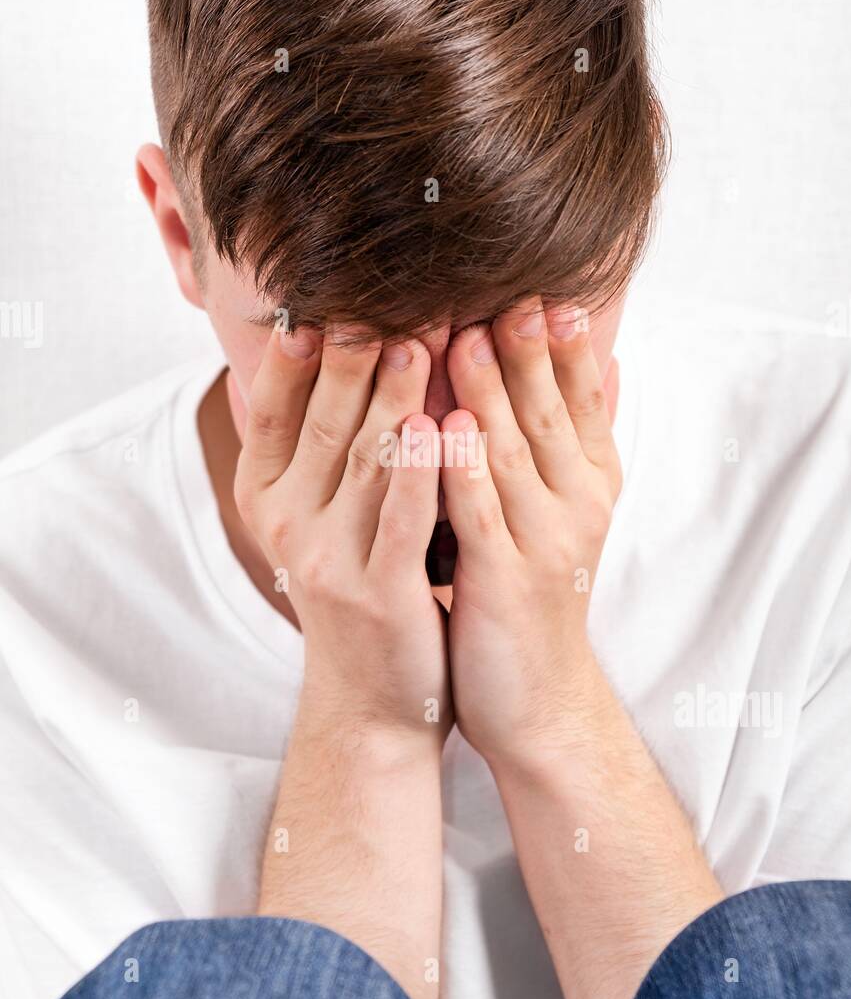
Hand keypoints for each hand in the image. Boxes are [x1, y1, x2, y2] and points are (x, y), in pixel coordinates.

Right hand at [234, 323, 451, 747]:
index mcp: (266, 497)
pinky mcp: (378, 592)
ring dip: (391, 398)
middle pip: (322, 425)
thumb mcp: (316, 515)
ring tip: (417, 340)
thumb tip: (301, 351)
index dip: (295, 357)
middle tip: (380, 302)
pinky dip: (419, 472)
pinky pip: (401, 521)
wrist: (375, 695)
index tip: (318, 303)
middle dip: (351, 360)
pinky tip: (436, 426)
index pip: (275, 411)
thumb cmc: (357, 583)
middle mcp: (285, 525)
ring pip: (364, 464)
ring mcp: (328, 561)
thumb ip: (313, 444)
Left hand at [439, 296, 621, 766]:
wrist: (534, 697)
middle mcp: (577, 508)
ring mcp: (542, 544)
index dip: (567, 345)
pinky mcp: (504, 581)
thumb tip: (608, 364)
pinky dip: (463, 470)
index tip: (547, 288)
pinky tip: (442, 429)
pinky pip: (478, 515)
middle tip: (506, 288)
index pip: (583, 400)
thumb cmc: (536, 594)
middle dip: (527, 348)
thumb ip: (578, 441)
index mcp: (590, 485)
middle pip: (550, 413)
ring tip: (461, 336)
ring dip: (489, 393)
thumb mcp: (568, 514)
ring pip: (512, 454)